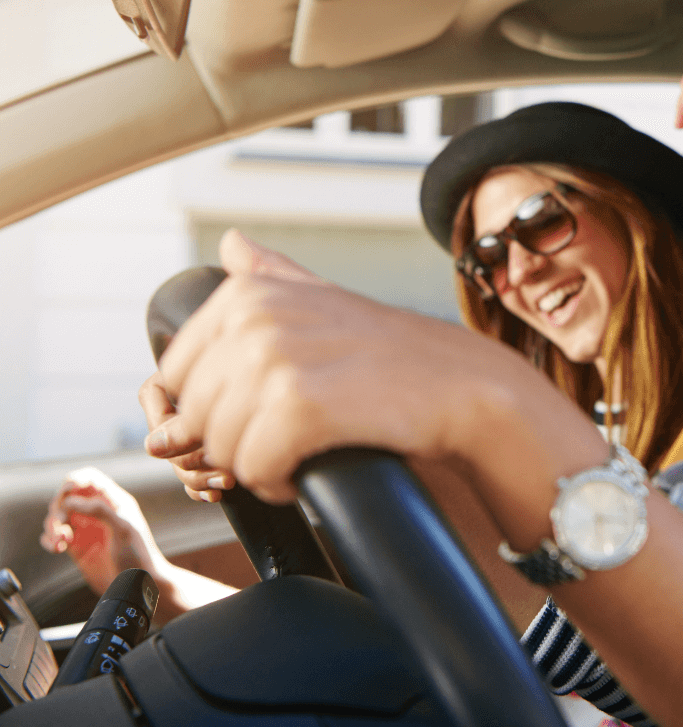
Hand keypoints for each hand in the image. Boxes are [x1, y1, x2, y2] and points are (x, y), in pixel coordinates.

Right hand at [41, 467, 169, 597]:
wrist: (136, 583)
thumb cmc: (137, 554)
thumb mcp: (123, 528)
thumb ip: (99, 510)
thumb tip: (70, 501)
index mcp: (112, 501)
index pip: (89, 478)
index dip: (75, 480)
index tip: (67, 490)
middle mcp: (97, 512)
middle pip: (66, 497)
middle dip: (58, 507)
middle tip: (61, 524)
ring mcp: (85, 529)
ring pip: (57, 516)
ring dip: (52, 525)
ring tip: (61, 540)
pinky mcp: (76, 546)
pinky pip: (53, 535)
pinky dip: (49, 539)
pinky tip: (57, 548)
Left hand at [145, 229, 578, 505]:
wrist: (463, 387)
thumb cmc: (395, 355)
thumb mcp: (326, 298)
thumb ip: (273, 273)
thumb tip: (231, 243)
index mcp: (247, 294)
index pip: (175, 377)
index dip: (210, 412)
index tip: (254, 417)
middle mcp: (255, 319)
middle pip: (193, 418)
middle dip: (231, 444)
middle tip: (283, 441)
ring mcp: (277, 362)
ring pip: (218, 448)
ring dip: (255, 467)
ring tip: (299, 452)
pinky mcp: (301, 409)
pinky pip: (253, 469)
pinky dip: (276, 484)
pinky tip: (305, 471)